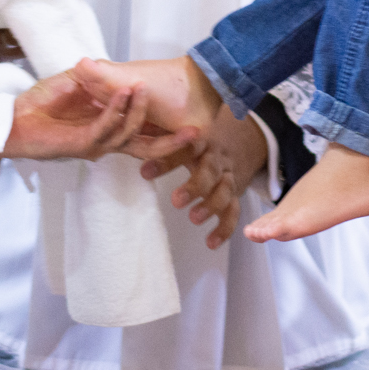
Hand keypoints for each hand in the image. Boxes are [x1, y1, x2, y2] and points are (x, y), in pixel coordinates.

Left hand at [1, 69, 201, 163]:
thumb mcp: (78, 83)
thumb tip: (123, 68)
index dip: (171, 131)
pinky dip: (116, 109)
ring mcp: (95, 144)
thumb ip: (101, 78)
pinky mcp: (79, 144)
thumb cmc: (43, 104)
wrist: (12, 118)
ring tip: (145, 89)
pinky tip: (124, 93)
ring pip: (128, 135)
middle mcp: (107, 141)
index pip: (148, 134)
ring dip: (139, 111)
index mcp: (110, 130)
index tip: (195, 119)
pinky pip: (104, 127)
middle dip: (173, 143)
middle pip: (148, 148)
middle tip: (196, 132)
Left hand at [142, 104, 268, 249]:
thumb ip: (160, 132)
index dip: (166, 160)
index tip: (144, 173)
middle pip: (210, 170)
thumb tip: (125, 126)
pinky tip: (210, 242)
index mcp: (200, 141)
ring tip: (193, 219)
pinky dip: (224, 228)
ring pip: (224, 190)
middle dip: (195, 186)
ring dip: (211, 205)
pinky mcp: (235, 194)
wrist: (243, 140)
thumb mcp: (185, 132)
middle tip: (176, 201)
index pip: (185, 147)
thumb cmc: (200, 140)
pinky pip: (233, 211)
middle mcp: (216, 158)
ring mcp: (228, 176)